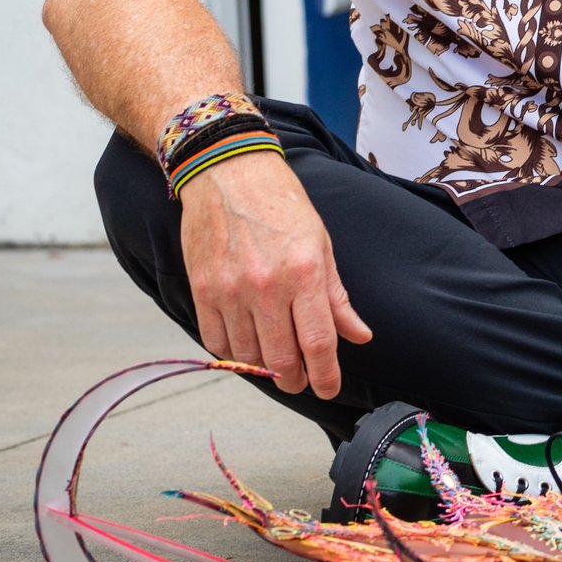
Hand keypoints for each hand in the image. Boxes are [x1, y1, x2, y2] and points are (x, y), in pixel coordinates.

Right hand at [178, 150, 371, 396]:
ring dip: (264, 368)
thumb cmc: (281, 205)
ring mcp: (230, 291)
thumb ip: (337, 297)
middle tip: (300, 380)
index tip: (329, 388)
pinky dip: (232, 354)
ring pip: (248, 357)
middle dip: (295, 379)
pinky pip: (216, 342)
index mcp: (305, 273)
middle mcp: (267, 286)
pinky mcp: (202, 290)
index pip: (318, 343)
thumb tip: (359, 336)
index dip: (326, 376)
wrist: (228, 173)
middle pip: (282, 359)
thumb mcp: (322, 245)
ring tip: (274, 362)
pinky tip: (245, 345)